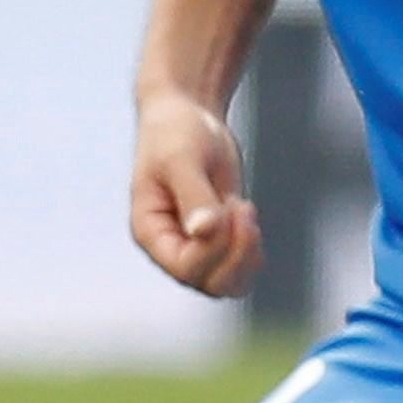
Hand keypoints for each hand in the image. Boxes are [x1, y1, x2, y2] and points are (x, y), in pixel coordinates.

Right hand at [131, 92, 262, 298]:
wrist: (187, 117)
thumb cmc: (176, 133)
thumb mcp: (182, 159)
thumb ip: (193, 195)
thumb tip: (204, 231)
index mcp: (150, 232)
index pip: (185, 268)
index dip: (216, 248)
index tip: (232, 205)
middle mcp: (170, 247)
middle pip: (209, 283)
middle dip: (236, 253)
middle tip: (244, 207)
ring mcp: (194, 248)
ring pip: (227, 285)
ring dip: (247, 256)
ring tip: (245, 209)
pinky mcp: (217, 241)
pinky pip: (241, 271)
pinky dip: (253, 252)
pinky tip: (246, 215)